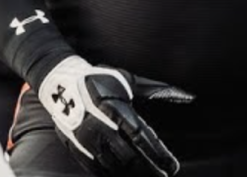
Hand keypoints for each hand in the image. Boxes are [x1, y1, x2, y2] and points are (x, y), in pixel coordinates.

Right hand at [36, 55, 191, 176]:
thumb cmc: (99, 79)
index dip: (159, 155)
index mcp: (117, 109)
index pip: (143, 138)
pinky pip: (97, 170)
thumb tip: (187, 95)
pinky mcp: (77, 148)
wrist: (60, 84)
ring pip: (114, 167)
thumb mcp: (128, 80)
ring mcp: (88, 140)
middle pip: (131, 157)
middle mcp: (102, 127)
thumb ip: (157, 90)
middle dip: (150, 171)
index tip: (173, 167)